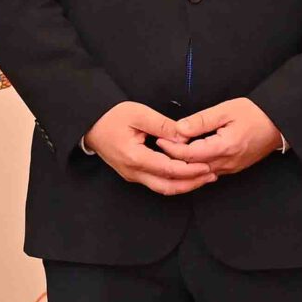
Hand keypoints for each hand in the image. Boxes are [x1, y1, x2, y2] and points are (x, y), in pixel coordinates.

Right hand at [86, 102, 217, 195]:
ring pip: (162, 188)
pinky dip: (174, 181)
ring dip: (184, 184)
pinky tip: (186, 174)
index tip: (206, 165)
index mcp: (135, 157)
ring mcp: (132, 175)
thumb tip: (184, 137)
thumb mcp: (139, 114)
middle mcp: (133, 172)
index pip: (168, 170)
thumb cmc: (111, 116)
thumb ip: (164, 126)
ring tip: (204, 177)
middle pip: (167, 186)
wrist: (89, 124)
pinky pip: (156, 182)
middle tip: (211, 175)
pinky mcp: (133, 174)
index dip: (189, 170)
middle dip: (191, 183)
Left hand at [159, 98, 283, 178]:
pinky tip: (188, 158)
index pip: (190, 153)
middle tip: (160, 147)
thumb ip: (201, 120)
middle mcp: (227, 162)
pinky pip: (210, 172)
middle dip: (174, 158)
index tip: (160, 140)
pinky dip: (196, 167)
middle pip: (192, 167)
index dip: (172, 148)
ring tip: (169, 152)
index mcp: (225, 147)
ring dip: (184, 164)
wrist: (278, 124)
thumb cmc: (255, 114)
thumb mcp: (226, 110)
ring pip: (200, 173)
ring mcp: (231, 168)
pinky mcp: (233, 169)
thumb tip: (179, 128)